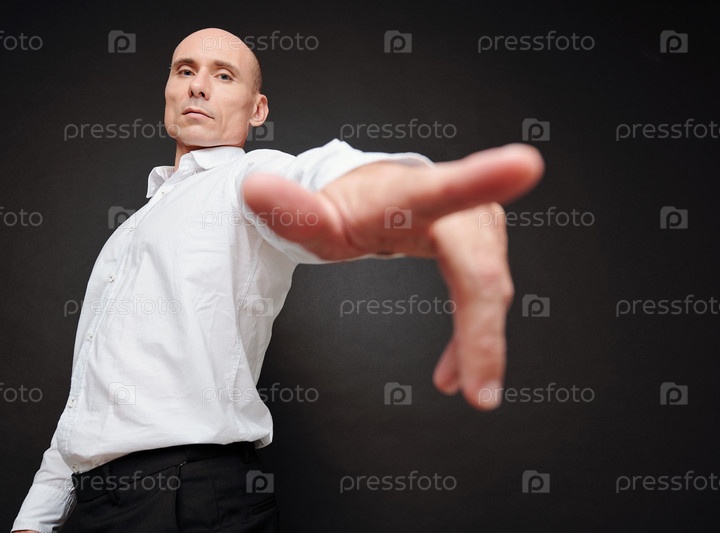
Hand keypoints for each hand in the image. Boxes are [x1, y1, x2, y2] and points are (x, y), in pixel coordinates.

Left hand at [242, 144, 543, 409]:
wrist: (369, 196)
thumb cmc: (342, 206)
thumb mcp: (311, 217)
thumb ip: (287, 209)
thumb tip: (252, 191)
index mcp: (410, 194)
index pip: (445, 189)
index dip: (484, 179)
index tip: (524, 165)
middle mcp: (455, 205)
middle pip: (479, 273)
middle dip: (483, 335)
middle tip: (478, 392)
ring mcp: (477, 223)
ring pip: (489, 291)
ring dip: (480, 343)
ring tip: (467, 388)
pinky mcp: (483, 242)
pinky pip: (485, 297)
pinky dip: (476, 337)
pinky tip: (458, 371)